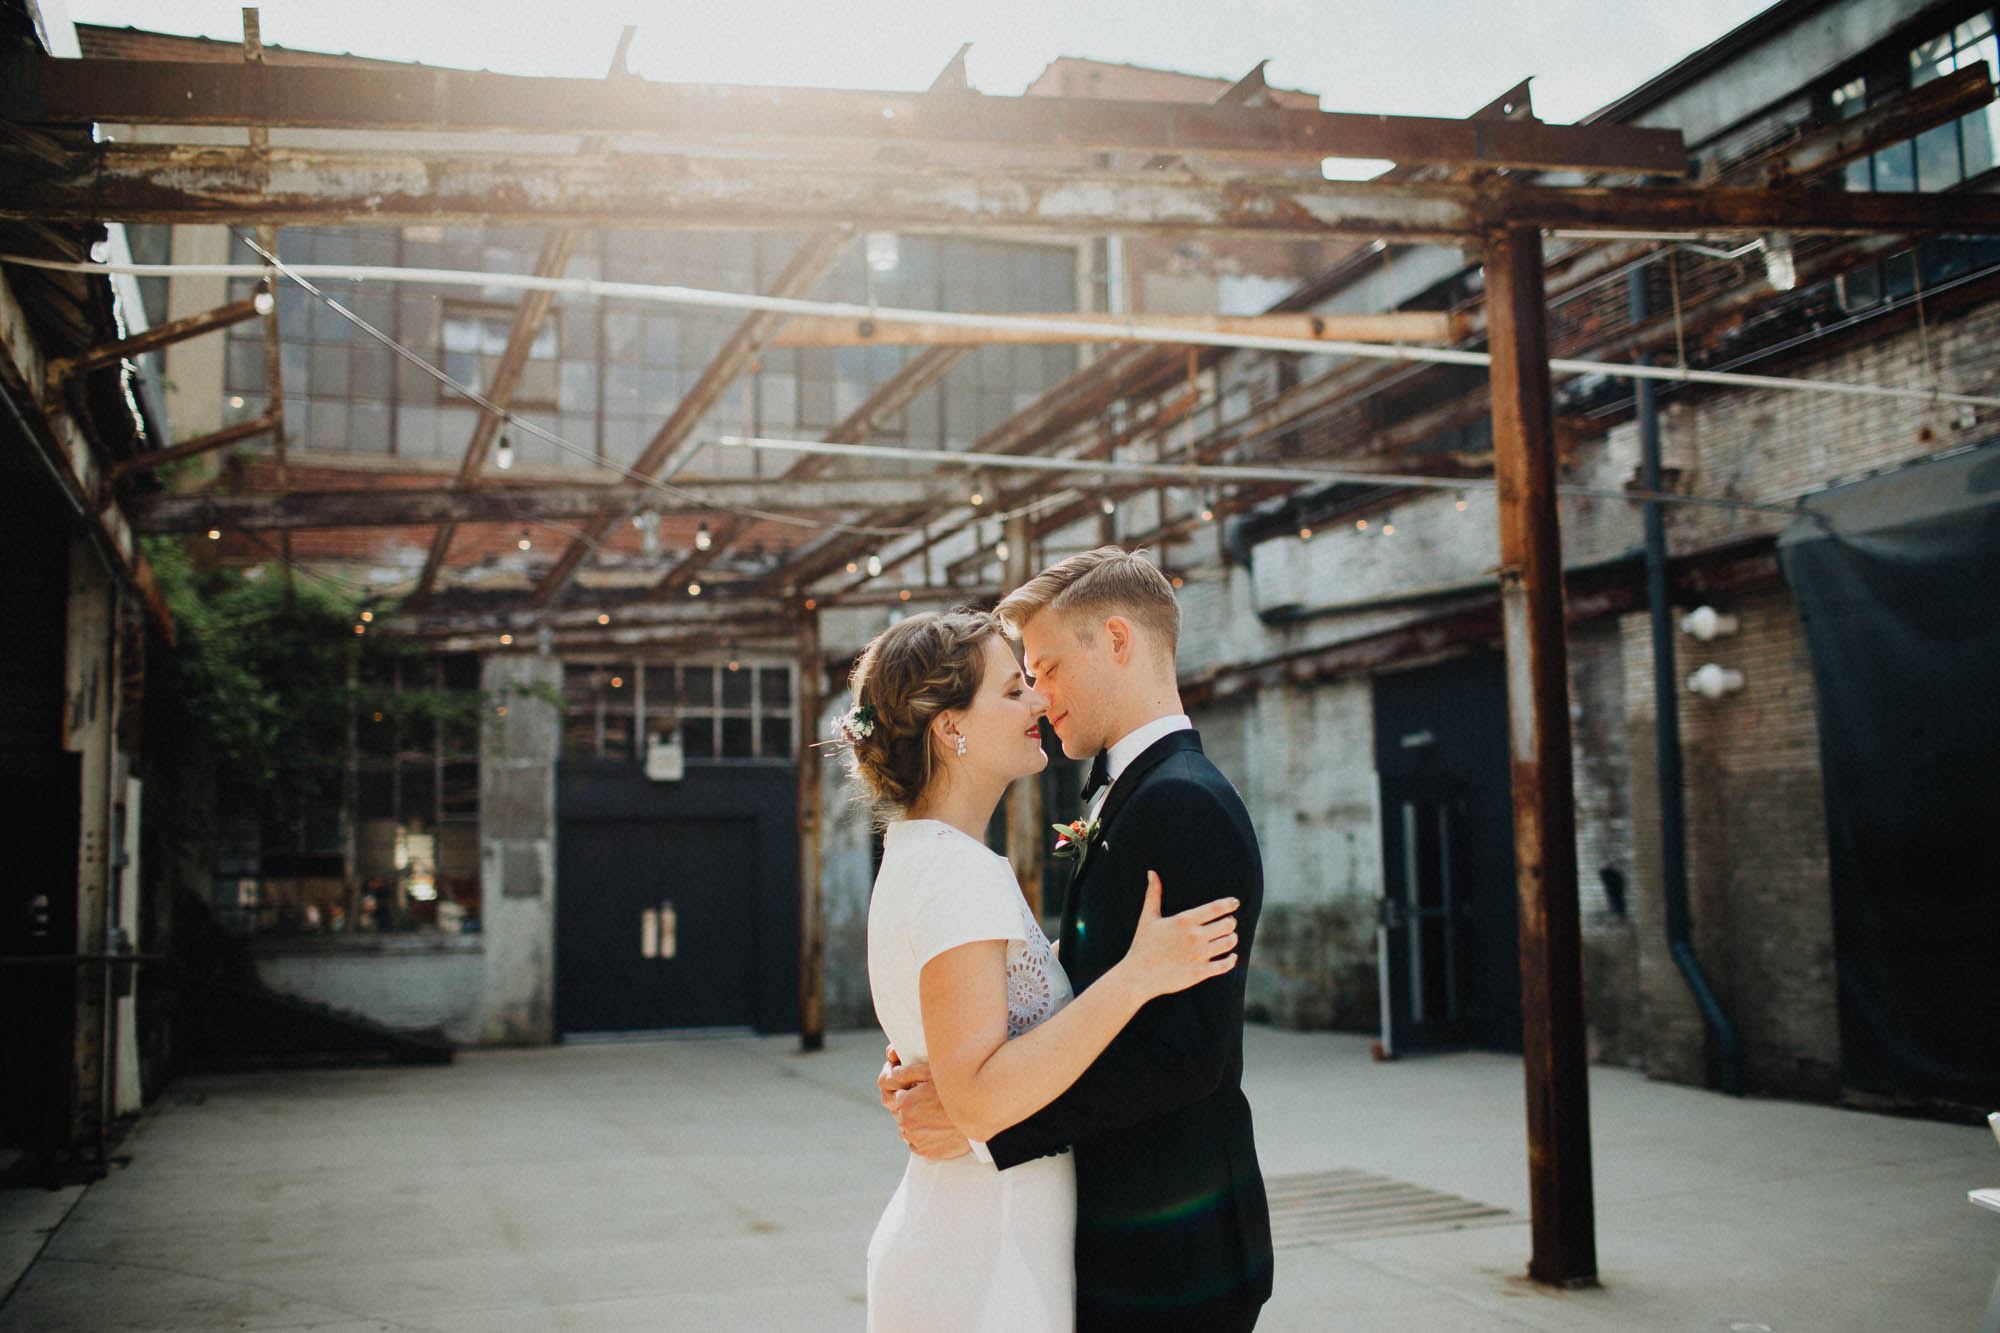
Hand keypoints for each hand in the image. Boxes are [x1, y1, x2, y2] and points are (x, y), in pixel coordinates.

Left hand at [878, 1049, 969, 1159]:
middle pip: (902, 1113)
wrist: (980, 1115)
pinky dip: (923, 1138)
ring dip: (916, 1124)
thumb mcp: (931, 1072)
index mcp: (905, 1102)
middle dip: (913, 1108)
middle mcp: (906, 1123)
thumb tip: (892, 1073)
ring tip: (935, 1117)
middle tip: (932, 1104)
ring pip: (908, 1130)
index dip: (911, 1092)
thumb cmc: (957, 1089)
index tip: (923, 1092)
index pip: (898, 1096)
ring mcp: (916, 1139)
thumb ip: (907, 1071)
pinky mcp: (926, 1152)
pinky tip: (937, 1129)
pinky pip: (916, 1145)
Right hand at [1122, 871, 1237, 998]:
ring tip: (1229, 938)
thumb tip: (1152, 872)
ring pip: (1230, 942)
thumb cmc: (1142, 945)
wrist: (1138, 976)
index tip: (1235, 903)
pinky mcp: (1201, 972)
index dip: (1229, 904)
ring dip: (1232, 939)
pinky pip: (1226, 964)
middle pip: (1228, 924)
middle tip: (1229, 923)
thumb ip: (1154, 894)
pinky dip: (1231, 960)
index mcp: (1185, 920)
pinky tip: (1231, 957)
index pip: (1217, 908)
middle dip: (1230, 922)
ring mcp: (1199, 955)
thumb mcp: (1148, 917)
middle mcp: (1195, 936)